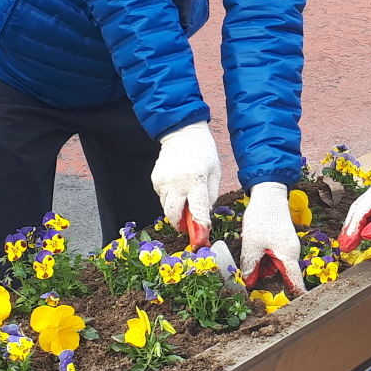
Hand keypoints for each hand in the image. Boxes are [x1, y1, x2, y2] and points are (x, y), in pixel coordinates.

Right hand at [152, 122, 220, 246]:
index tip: (201, 238)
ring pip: (166, 207)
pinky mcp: (155, 179)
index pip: (197, 210)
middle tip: (189, 225)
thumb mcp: (215, 173)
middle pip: (174, 215)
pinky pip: (162, 197)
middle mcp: (177, 182)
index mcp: (197, 180)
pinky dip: (170, 198)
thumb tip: (203, 217)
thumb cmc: (204, 153)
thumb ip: (210, 197)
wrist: (183, 133)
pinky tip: (178, 185)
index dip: (199, 227)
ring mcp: (163, 181)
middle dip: (181, 224)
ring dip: (176, 210)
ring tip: (185, 197)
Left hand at [242, 181, 304, 292]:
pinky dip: (264, 256)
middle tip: (249, 276)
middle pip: (281, 274)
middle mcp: (292, 253)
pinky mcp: (283, 240)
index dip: (295, 296)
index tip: (294, 309)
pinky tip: (253, 248)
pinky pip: (274, 255)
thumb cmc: (262, 218)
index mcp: (288, 256)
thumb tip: (247, 283)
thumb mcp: (251, 244)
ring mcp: (288, 246)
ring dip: (263, 266)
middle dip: (266, 277)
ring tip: (250, 253)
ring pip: (276, 264)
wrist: (269, 193)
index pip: (295, 282)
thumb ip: (250, 266)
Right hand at [340, 154, 370, 249]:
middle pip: (356, 212)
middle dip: (348, 230)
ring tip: (348, 241)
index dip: (352, 231)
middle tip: (343, 246)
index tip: (348, 244)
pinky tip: (362, 230)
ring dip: (354, 226)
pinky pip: (369, 211)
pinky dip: (363, 222)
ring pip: (361, 211)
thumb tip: (367, 234)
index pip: (360, 214)